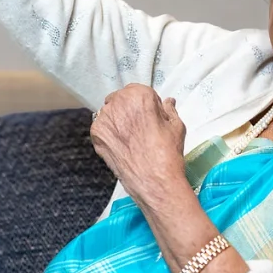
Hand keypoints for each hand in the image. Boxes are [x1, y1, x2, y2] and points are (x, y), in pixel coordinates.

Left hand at [91, 84, 187, 202]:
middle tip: (138, 128)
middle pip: (120, 100)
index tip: (149, 117)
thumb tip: (168, 102)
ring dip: (117, 121)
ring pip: (110, 113)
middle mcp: (118, 102)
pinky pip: (102, 128)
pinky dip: (109, 134)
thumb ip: (169, 110)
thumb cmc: (168, 151)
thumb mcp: (176, 126)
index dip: (144, 104)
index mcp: (139, 95)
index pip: (137, 91)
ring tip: (130, 139)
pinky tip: (121, 146)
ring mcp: (104, 118)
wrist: (154, 181)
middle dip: (128, 110)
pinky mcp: (96, 134)